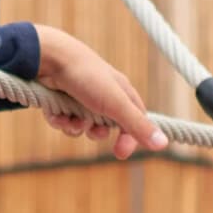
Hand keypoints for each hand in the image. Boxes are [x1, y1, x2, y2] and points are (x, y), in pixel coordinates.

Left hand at [30, 24, 157, 159]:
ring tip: (69, 117)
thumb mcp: (116, 105)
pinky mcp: (61, 100)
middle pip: (106, 128)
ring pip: (82, 127)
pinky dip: (59, 120)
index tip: (120, 153)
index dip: (130, 138)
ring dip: (75, 127)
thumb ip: (138, 125)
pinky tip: (55, 112)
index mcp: (121, 93)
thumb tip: (162, 144)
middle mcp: (102, 95)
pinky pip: (63, 121)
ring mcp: (81, 98)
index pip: (134, 122)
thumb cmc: (88, 78)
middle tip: (91, 129)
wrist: (50, 59)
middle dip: (96, 133)